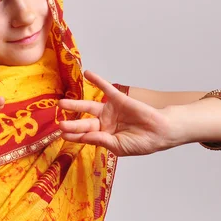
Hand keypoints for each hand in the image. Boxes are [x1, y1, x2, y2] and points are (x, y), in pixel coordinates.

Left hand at [58, 71, 172, 155]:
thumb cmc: (142, 143)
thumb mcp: (119, 146)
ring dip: (75, 104)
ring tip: (61, 103)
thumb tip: (84, 137)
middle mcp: (104, 123)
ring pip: (89, 106)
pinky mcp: (118, 99)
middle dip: (72, 123)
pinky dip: (96, 81)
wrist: (161, 132)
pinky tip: (87, 74)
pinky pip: (105, 88)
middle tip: (60, 122)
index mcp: (104, 137)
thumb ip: (101, 140)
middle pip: (84, 122)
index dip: (74, 136)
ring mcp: (110, 111)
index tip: (62, 135)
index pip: (85, 136)